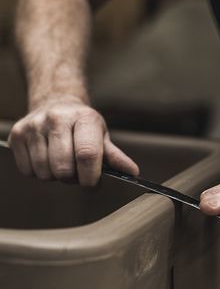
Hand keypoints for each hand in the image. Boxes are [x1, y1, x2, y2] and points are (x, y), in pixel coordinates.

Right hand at [8, 98, 138, 186]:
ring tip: (62, 164)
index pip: (87, 155)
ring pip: (44, 172)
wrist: (56, 104)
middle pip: (64, 168)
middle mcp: (57, 118)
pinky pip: (27, 170)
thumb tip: (133, 173)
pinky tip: (46, 160)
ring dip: (55, 176)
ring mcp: (34, 125)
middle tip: (77, 173)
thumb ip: (115, 157)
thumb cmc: (83, 126)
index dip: (91, 177)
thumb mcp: (102, 136)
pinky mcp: (17, 134)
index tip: (92, 184)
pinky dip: (38, 173)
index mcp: (84, 119)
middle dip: (73, 179)